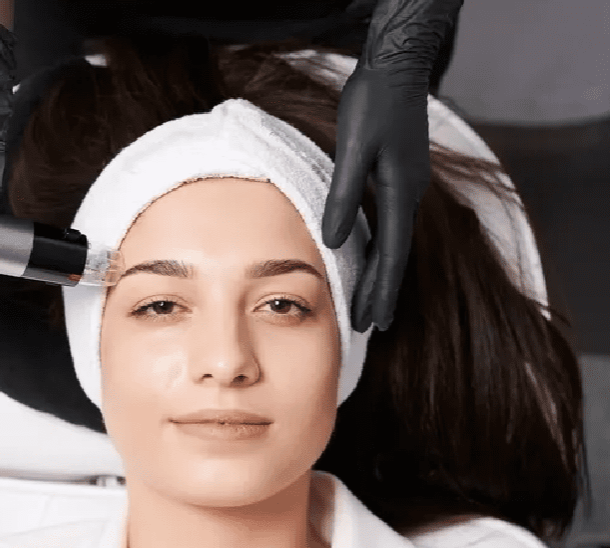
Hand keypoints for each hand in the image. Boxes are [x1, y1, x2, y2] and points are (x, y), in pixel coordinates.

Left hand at [322, 65, 430, 332]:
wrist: (396, 68)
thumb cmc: (373, 103)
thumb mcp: (354, 148)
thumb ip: (344, 194)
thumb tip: (333, 240)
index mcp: (402, 192)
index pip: (392, 254)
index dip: (381, 290)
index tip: (372, 322)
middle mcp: (410, 193)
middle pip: (398, 254)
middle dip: (386, 291)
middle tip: (375, 325)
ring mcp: (408, 184)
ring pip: (396, 241)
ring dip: (386, 273)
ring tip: (376, 301)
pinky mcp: (401, 174)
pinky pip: (393, 223)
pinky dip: (384, 247)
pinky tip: (374, 252)